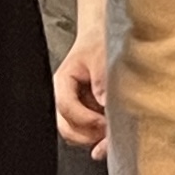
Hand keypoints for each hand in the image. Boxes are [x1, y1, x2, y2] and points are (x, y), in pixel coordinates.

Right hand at [52, 25, 108, 150]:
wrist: (101, 38)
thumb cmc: (98, 43)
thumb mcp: (101, 55)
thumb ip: (101, 78)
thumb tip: (104, 102)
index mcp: (62, 82)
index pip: (66, 106)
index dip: (85, 119)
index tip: (104, 123)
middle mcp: (63, 97)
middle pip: (65, 126)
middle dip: (86, 134)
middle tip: (109, 133)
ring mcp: (73, 107)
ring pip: (74, 133)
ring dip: (92, 137)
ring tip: (112, 132)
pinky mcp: (84, 112)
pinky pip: (85, 131)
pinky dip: (97, 135)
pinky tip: (112, 129)